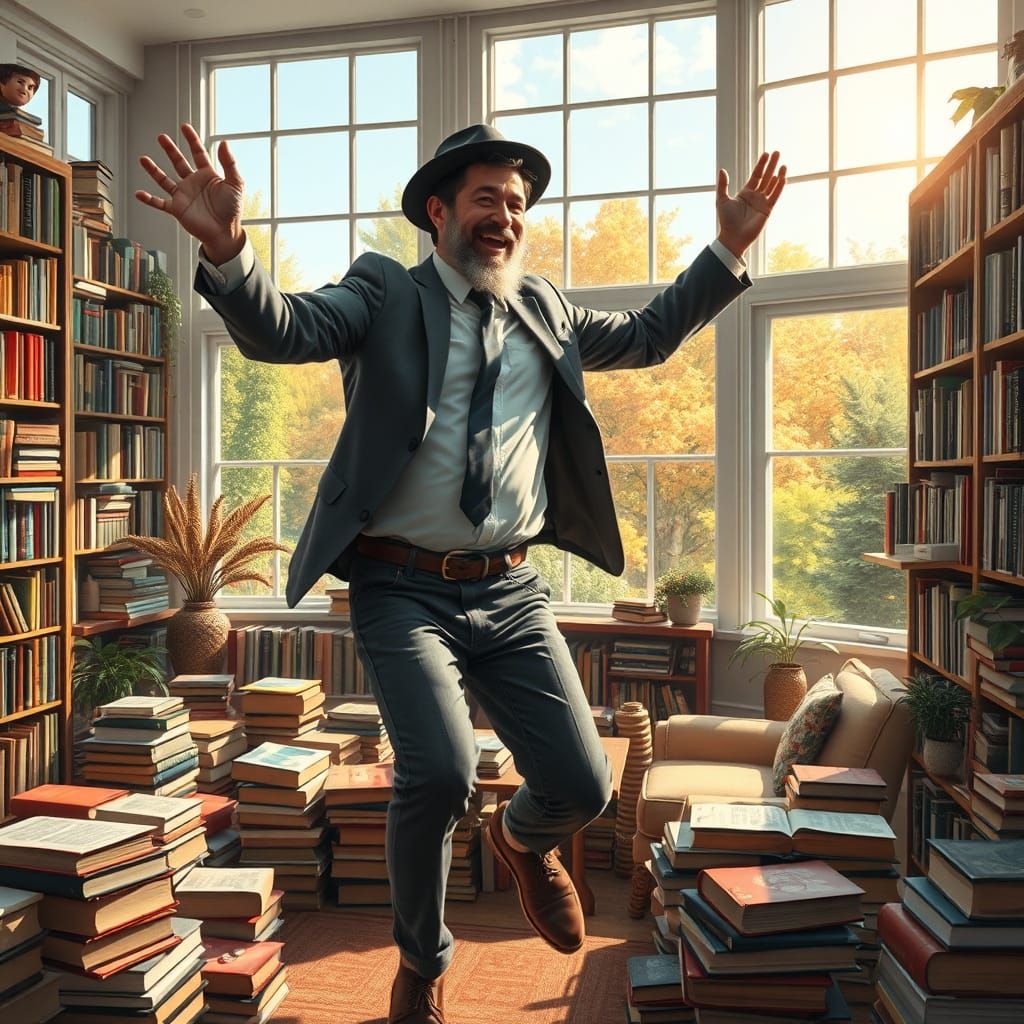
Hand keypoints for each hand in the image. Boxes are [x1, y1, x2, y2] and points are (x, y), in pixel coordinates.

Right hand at [136, 122, 245, 263]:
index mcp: (208, 175)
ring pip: (165, 180)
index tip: (185, 127)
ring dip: (153, 170)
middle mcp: (193, 183)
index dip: (192, 140)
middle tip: (161, 137)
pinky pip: (159, 203)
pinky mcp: (177, 209)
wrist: (225, 233)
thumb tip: (224, 142)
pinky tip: (138, 193)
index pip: (198, 153)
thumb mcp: (235, 183)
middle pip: (179, 162)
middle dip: (170, 150)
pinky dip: (149, 199)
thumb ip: (229, 163)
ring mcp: (184, 195)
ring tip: (143, 159)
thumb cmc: (233, 210)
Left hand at [715, 151, 785, 259]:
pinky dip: (779, 187)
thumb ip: (723, 185)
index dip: (761, 165)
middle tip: (777, 153)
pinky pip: (775, 196)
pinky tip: (782, 177)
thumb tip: (722, 170)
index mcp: (746, 193)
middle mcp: (755, 196)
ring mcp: (762, 203)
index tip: (766, 154)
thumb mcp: (722, 199)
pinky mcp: (767, 210)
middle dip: (771, 165)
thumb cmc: (726, 220)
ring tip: (783, 164)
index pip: (756, 175)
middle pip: (766, 177)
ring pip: (772, 185)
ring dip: (778, 175)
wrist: (733, 237)